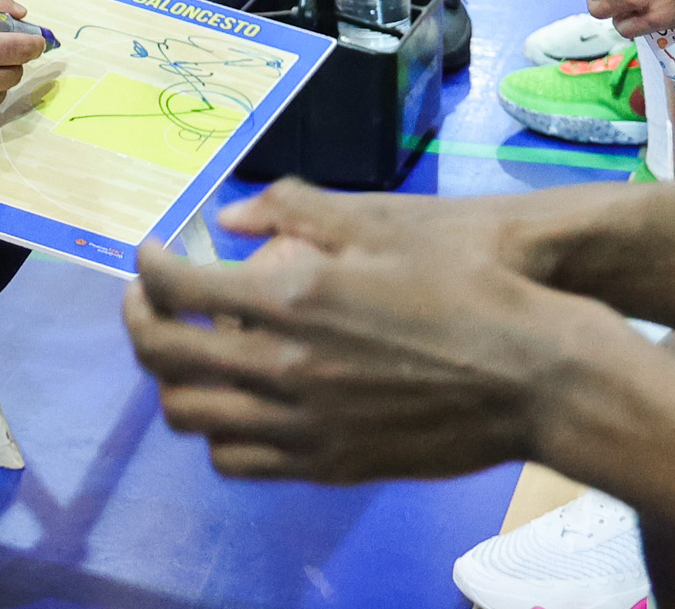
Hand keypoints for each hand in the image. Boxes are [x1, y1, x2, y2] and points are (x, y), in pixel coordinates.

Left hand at [125, 180, 649, 482]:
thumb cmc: (464, 286)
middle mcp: (282, 367)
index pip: (176, 288)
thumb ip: (295, 211)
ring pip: (191, 416)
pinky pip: (237, 461)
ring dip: (174, 378)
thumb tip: (231, 217)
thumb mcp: (380, 224)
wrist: (532, 376)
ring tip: (189, 350)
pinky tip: (238, 399)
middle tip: (148, 301)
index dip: (146, 268)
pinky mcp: (327, 464)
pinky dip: (218, 429)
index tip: (149, 255)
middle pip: (166, 357)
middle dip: (142, 322)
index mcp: (291, 297)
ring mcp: (301, 426)